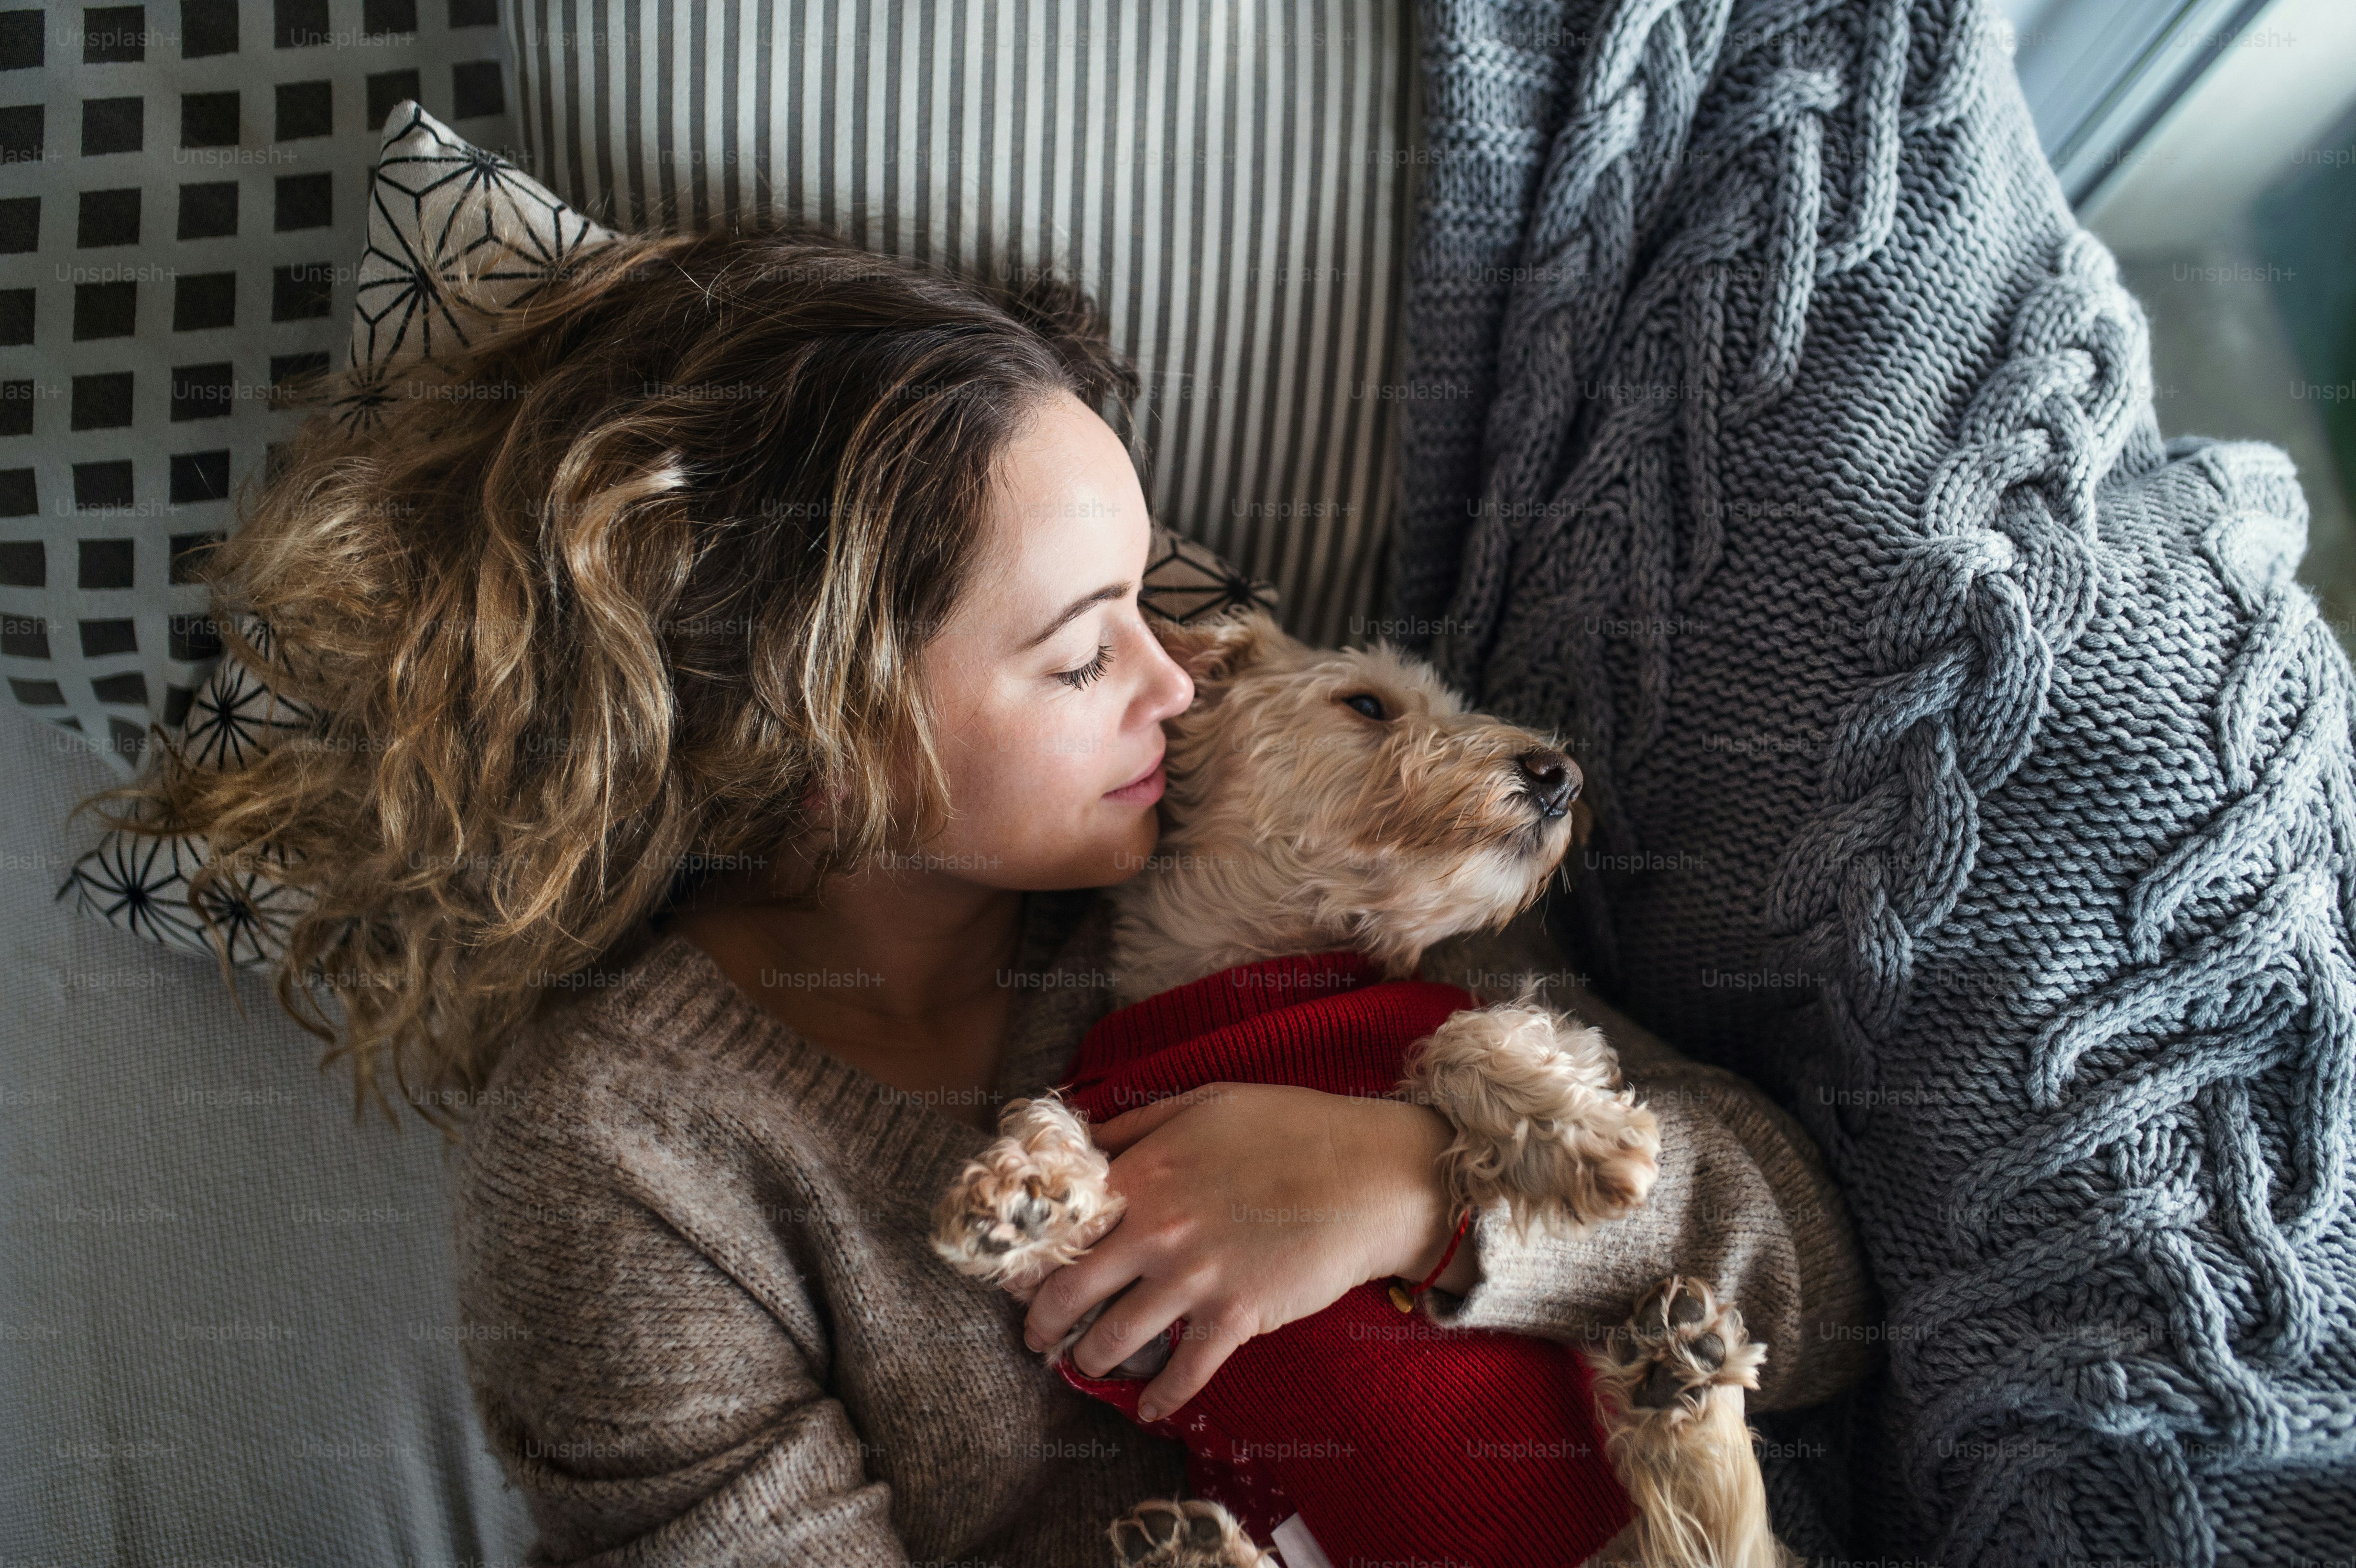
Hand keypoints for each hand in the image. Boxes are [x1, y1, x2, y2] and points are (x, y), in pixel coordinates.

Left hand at [1018, 1081, 1472, 1420]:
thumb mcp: (1204, 1103)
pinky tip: (1148, 1410)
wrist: (1369, 1174)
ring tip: (1082, 1365)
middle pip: (1071, 1290)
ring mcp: (1195, 1278)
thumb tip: (1085, 1141)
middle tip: (1035, 1335)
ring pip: (1115, 1337)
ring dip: (1090, 1359)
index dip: (1033, 1253)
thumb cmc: (1291, 1127)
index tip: (1021, 1272)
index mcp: (1144, 1174)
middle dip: (1042, 1321)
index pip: (1062, 1224)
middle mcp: (1157, 1230)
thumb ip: (1137, 1125)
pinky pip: (1186, 1371)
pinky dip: (1161, 1398)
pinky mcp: (1237, 1316)